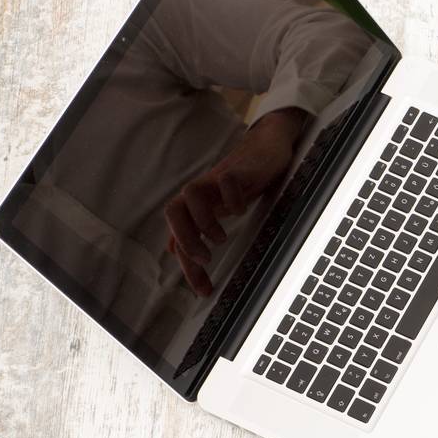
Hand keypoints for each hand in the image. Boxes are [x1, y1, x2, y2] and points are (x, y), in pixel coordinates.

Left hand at [165, 107, 306, 294]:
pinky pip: (227, 181)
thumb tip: (170, 249)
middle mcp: (201, 192)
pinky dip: (233, 199)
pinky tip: (243, 211)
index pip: (178, 237)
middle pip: (173, 210)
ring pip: (191, 194)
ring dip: (203, 220)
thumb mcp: (217, 207)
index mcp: (194, 206)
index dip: (187, 266)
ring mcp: (217, 180)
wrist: (266, 147)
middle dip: (185, 239)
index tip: (204, 290)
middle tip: (205, 260)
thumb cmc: (242, 180)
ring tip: (221, 238)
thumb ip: (194, 227)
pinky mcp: (237, 169)